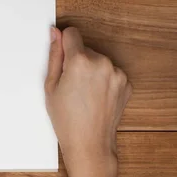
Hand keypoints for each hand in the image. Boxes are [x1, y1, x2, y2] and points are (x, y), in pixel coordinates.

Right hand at [44, 27, 131, 176]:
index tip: (62, 58)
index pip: (72, 33)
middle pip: (85, 49)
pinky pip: (110, 73)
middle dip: (77, 61)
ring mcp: (117, 73)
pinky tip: (95, 98)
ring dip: (91, 71)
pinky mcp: (126, 83)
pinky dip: (103, 81)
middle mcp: (102, 63)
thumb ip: (54, 55)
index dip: (64, 44)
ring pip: (98, 61)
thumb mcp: (50, 86)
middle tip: (70, 85)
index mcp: (80, 61)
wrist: (89, 143)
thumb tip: (55, 33)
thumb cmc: (66, 119)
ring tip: (84, 94)